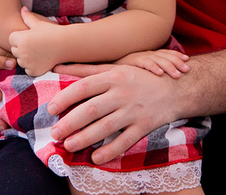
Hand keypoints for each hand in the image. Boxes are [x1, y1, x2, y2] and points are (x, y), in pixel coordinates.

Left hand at [8, 7, 65, 75]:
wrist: (66, 45)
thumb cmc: (52, 32)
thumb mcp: (39, 23)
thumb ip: (28, 17)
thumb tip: (22, 8)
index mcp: (21, 39)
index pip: (11, 39)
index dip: (19, 37)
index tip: (29, 36)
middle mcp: (22, 52)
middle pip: (14, 50)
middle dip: (21, 47)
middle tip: (34, 44)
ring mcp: (28, 63)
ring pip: (20, 60)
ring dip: (26, 57)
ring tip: (38, 51)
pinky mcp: (34, 71)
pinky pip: (27, 69)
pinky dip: (32, 66)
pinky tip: (41, 59)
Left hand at [46, 63, 181, 164]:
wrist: (175, 89)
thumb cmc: (139, 77)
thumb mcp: (115, 68)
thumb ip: (86, 70)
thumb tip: (58, 66)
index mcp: (113, 76)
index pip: (84, 87)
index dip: (65, 98)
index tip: (50, 109)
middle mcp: (122, 93)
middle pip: (92, 109)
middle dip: (71, 123)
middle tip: (55, 133)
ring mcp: (134, 111)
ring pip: (106, 127)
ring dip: (85, 138)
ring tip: (68, 145)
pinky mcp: (144, 126)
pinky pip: (126, 141)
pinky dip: (110, 150)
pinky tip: (96, 157)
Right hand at [116, 49, 189, 77]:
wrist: (105, 68)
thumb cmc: (124, 72)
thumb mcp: (140, 71)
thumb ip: (151, 71)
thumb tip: (166, 80)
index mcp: (149, 55)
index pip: (166, 53)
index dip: (177, 55)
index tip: (187, 60)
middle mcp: (145, 54)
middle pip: (164, 56)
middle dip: (177, 62)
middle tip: (187, 69)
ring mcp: (138, 57)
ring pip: (157, 60)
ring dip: (168, 66)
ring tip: (177, 75)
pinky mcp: (130, 61)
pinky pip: (144, 63)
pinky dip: (152, 67)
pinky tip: (159, 73)